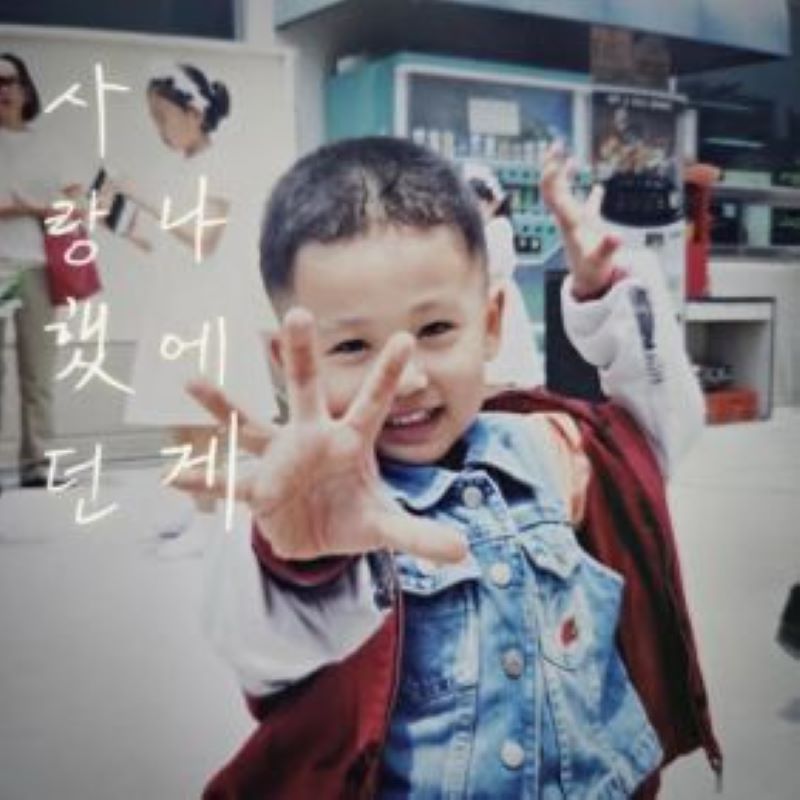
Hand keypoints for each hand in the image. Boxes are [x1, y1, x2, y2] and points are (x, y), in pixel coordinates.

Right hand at [173, 308, 467, 564]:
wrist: (318, 536)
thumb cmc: (352, 515)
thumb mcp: (385, 526)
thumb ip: (419, 535)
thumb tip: (464, 552)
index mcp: (351, 441)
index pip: (374, 402)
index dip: (390, 373)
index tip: (406, 337)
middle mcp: (312, 436)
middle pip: (306, 389)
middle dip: (301, 355)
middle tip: (296, 314)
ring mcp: (281, 457)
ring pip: (251, 424)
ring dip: (223, 405)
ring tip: (193, 379)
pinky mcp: (259, 486)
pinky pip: (228, 482)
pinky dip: (205, 480)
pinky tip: (173, 477)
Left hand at [540, 143, 620, 296]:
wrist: (588, 284)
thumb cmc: (591, 272)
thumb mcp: (600, 260)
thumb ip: (608, 247)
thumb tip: (616, 237)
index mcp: (568, 222)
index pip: (554, 195)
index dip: (552, 175)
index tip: (555, 157)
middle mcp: (567, 219)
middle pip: (552, 189)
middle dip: (552, 167)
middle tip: (556, 144)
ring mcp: (574, 222)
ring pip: (564, 194)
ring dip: (563, 175)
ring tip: (566, 155)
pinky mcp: (585, 228)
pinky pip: (585, 207)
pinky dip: (590, 196)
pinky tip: (598, 187)